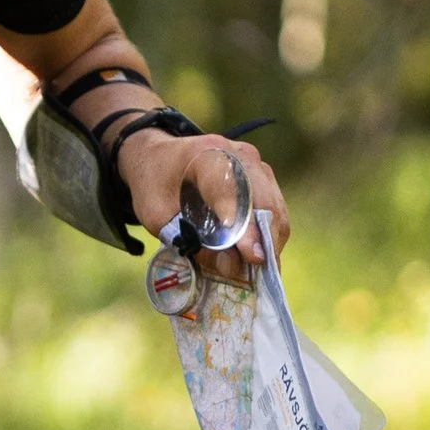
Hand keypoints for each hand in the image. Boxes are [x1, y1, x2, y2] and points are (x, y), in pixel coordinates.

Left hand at [114, 131, 290, 278]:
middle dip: (265, 241)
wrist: (158, 158)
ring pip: (274, 207)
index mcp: (206, 156)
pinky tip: (255, 252)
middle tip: (261, 275)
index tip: (253, 258)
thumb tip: (234, 267)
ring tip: (259, 269)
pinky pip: (273, 207)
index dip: (245, 227)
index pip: (233, 193)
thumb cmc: (155, 186)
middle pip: (264, 201)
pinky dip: (268, 233)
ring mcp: (254, 163)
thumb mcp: (158, 217)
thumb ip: (193, 241)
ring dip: (270, 240)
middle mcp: (238, 155)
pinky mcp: (261, 175)